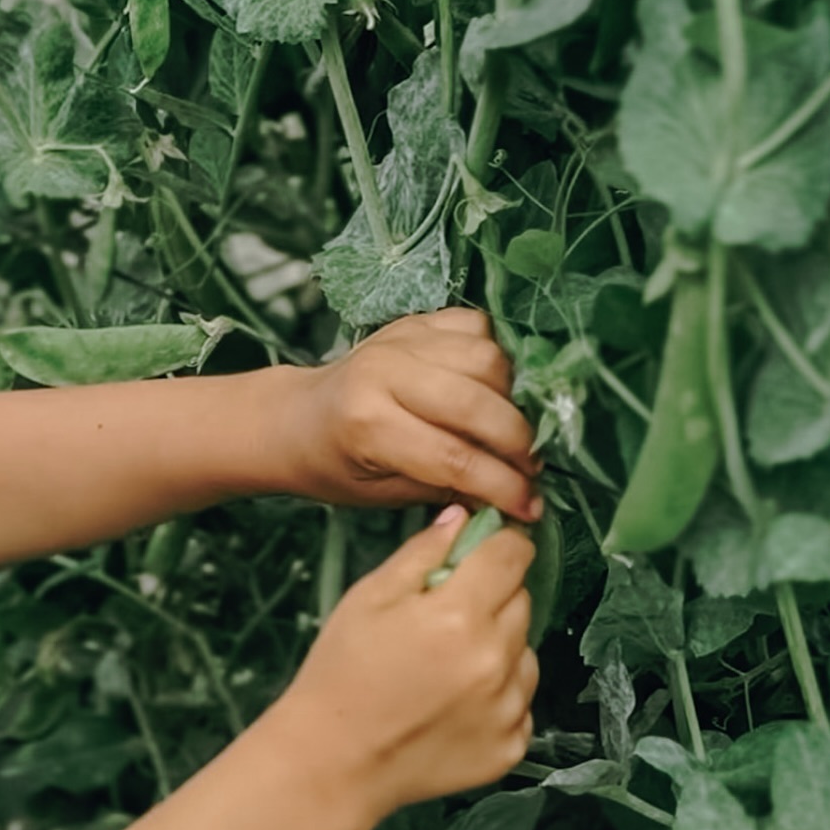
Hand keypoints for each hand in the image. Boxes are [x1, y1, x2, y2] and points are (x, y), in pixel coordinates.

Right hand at [266, 506, 538, 820]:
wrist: (332, 763)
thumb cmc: (342, 673)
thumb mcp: (369, 597)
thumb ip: (423, 552)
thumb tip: (464, 518)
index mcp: (460, 614)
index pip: (513, 555)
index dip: (500, 545)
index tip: (485, 552)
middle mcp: (494, 660)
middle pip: (521, 601)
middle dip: (492, 598)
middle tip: (446, 618)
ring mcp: (506, 708)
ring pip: (526, 652)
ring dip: (500, 648)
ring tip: (448, 666)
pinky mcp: (510, 746)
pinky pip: (521, 703)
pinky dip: (499, 697)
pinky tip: (455, 703)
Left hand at [288, 310, 540, 519]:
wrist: (296, 416)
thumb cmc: (335, 465)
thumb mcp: (382, 494)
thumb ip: (447, 491)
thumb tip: (515, 500)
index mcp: (368, 423)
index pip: (454, 457)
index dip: (501, 485)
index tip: (530, 508)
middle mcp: (386, 371)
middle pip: (478, 402)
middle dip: (517, 442)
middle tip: (532, 470)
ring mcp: (402, 339)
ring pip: (487, 359)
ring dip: (514, 399)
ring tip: (513, 431)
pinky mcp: (416, 321)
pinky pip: (478, 328)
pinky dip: (499, 359)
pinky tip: (496, 390)